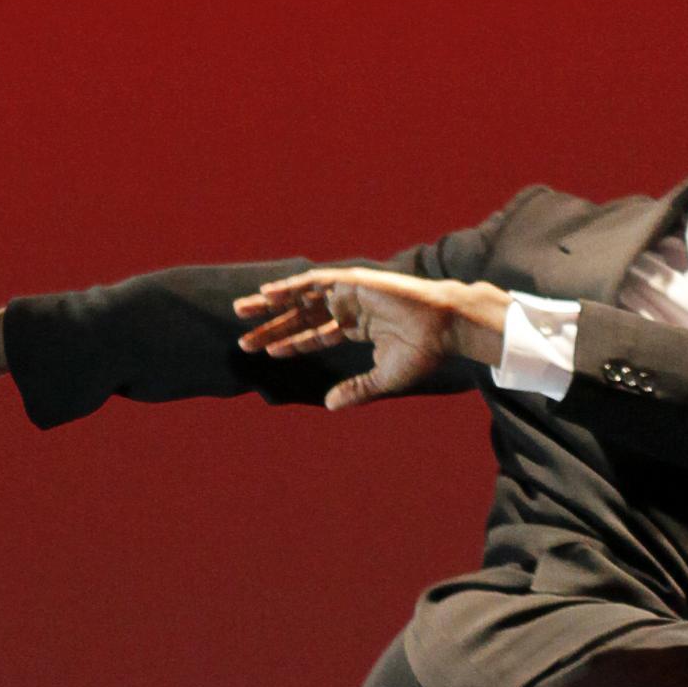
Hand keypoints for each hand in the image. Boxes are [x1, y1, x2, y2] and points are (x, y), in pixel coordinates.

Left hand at [234, 269, 507, 409]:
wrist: (445, 328)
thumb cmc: (423, 352)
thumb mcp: (383, 377)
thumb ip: (356, 390)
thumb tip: (330, 406)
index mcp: (357, 326)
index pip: (315, 334)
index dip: (291, 343)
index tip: (267, 351)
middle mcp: (349, 307)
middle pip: (301, 315)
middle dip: (272, 324)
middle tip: (244, 337)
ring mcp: (349, 292)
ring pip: (302, 297)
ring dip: (271, 303)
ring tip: (242, 310)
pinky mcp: (353, 281)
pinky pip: (314, 283)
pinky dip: (291, 287)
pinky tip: (268, 295)